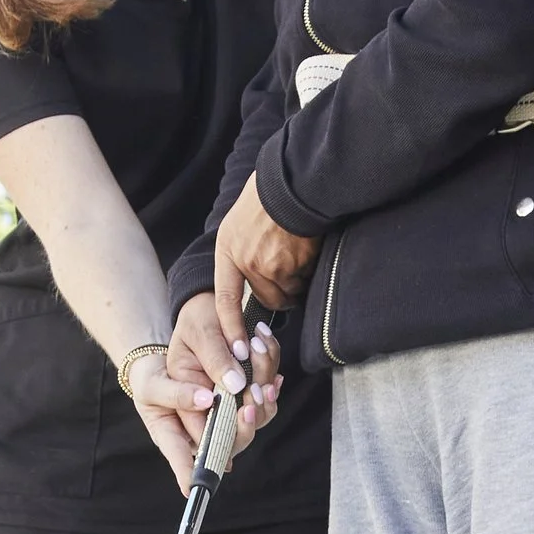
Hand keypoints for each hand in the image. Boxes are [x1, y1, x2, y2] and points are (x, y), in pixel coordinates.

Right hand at [128, 298, 280, 488]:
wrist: (164, 365)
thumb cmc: (151, 381)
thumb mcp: (153, 386)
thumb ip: (176, 394)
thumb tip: (206, 400)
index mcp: (173, 438)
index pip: (183, 461)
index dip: (192, 475)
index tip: (197, 485)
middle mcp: (199, 438)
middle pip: (226, 447)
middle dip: (242, 429)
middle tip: (248, 408)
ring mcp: (218, 428)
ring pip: (245, 430)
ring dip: (258, 411)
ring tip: (262, 388)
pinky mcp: (232, 414)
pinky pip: (255, 413)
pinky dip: (265, 399)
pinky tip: (272, 383)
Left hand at [215, 185, 317, 338]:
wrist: (293, 182)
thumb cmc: (268, 197)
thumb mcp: (240, 223)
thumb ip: (241, 253)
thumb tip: (250, 282)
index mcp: (228, 250)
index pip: (225, 300)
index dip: (231, 329)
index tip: (238, 351)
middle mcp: (246, 262)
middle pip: (265, 299)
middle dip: (278, 293)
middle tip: (288, 273)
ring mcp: (270, 265)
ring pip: (288, 293)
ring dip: (296, 283)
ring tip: (298, 254)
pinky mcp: (294, 264)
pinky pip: (304, 282)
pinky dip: (308, 272)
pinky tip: (307, 250)